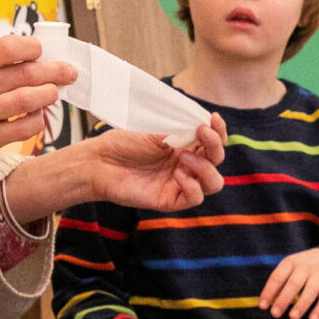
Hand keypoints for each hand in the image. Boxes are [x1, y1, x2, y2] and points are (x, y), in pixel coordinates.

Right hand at [0, 35, 72, 171]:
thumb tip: (38, 56)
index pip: (8, 47)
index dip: (33, 48)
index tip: (42, 52)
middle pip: (26, 74)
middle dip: (55, 72)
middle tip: (69, 72)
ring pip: (28, 100)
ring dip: (48, 94)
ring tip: (53, 92)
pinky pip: (24, 128)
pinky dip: (37, 120)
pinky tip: (37, 114)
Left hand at [59, 113, 226, 212]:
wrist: (100, 161)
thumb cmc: (124, 143)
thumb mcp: (156, 129)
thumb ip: (181, 128)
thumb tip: (204, 123)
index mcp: (185, 146)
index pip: (213, 143)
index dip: (219, 132)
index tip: (213, 119)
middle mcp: (186, 165)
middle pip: (217, 161)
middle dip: (214, 146)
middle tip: (200, 133)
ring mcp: (180, 184)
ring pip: (213, 183)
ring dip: (205, 167)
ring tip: (184, 156)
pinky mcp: (170, 200)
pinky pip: (195, 198)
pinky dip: (192, 186)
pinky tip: (178, 175)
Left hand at [260, 248, 318, 318]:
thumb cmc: (301, 268)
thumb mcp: (289, 268)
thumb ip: (279, 283)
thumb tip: (265, 304)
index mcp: (290, 262)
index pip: (277, 277)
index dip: (269, 291)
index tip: (262, 306)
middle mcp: (305, 267)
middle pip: (294, 284)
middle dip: (283, 299)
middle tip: (275, 314)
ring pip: (310, 291)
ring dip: (301, 305)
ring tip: (292, 317)